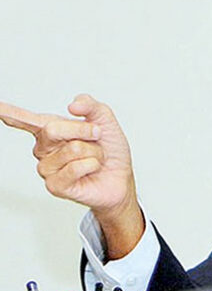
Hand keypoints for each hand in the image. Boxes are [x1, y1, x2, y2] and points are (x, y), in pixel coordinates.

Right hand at [0, 94, 143, 257]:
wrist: (122, 176)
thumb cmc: (109, 148)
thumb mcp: (105, 120)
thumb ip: (90, 105)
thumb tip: (72, 105)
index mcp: (51, 130)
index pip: (25, 120)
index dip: (10, 113)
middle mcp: (43, 148)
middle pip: (53, 129)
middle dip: (84, 130)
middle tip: (97, 136)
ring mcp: (47, 168)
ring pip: (72, 149)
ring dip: (94, 151)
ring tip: (94, 157)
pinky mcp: (55, 185)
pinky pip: (75, 168)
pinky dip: (92, 165)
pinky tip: (92, 170)